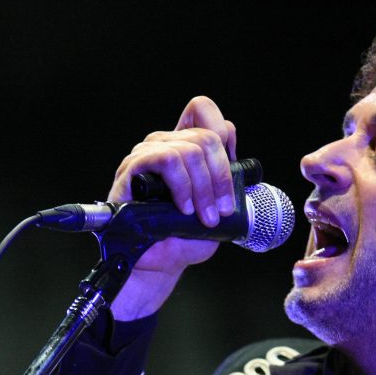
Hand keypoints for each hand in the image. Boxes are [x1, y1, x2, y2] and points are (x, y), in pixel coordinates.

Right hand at [108, 97, 237, 320]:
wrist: (159, 263)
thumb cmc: (184, 237)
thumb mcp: (219, 210)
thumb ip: (231, 184)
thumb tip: (243, 168)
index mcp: (186, 147)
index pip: (203, 110)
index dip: (224, 133)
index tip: (232, 173)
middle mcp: (165, 144)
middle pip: (206, 136)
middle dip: (221, 178)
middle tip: (219, 211)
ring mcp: (147, 154)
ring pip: (190, 149)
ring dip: (204, 188)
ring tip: (201, 216)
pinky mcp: (132, 169)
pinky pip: (167, 159)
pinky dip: (183, 186)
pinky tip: (183, 208)